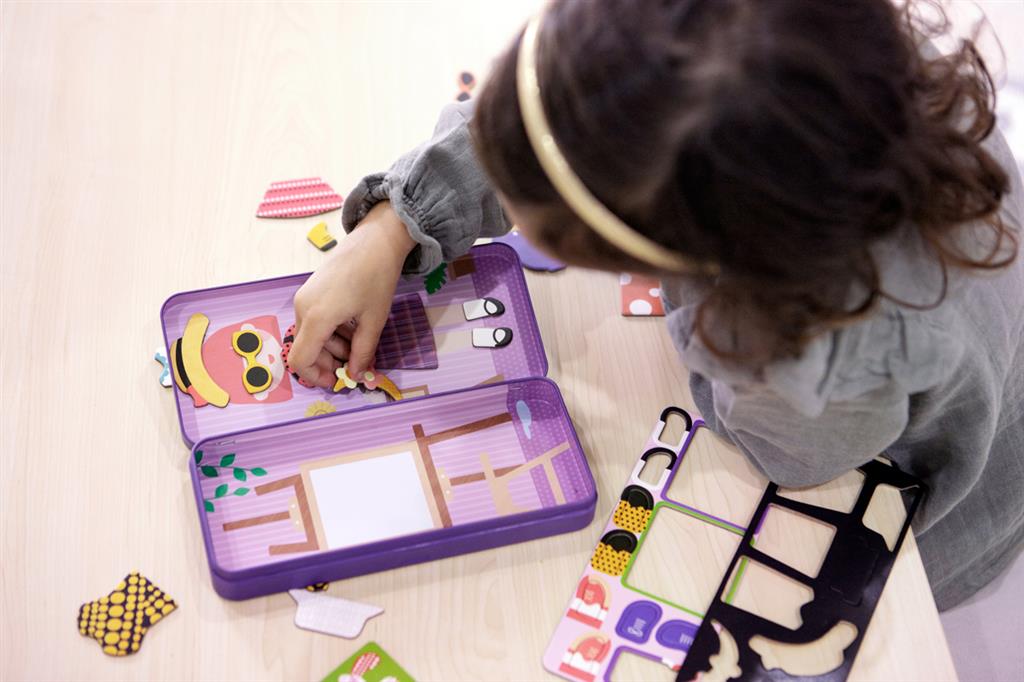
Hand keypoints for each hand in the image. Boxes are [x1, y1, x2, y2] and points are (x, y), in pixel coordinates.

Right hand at [288, 202, 415, 387]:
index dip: (317, 376)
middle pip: (306, 349)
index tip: (338, 380)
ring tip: (360, 341)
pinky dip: (330, 331)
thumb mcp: (374, 321)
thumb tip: (357, 376)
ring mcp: (304, 297)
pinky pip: (314, 320)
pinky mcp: (310, 291)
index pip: (300, 360)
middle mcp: (303, 307)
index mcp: (317, 317)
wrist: (376, 240)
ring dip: (332, 346)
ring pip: (311, 335)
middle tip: (356, 363)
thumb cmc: (377, 278)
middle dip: (329, 361)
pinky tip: (353, 325)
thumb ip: (363, 353)